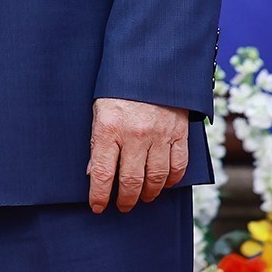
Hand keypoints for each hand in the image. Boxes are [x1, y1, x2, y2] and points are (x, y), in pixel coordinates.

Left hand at [86, 98, 189, 212]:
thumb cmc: (119, 88)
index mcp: (108, 128)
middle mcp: (134, 136)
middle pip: (130, 181)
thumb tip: (93, 173)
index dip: (98, 195)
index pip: (102, 173)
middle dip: (125, 199)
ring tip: (143, 198)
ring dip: (148, 194)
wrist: (151, 64)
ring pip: (155, 178)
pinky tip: (165, 184)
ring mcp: (159, 136)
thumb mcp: (99, 110)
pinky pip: (178, 166)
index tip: (97, 207)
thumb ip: (97, 141)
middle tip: (122, 206)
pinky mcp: (178, 134)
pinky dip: (172, 180)